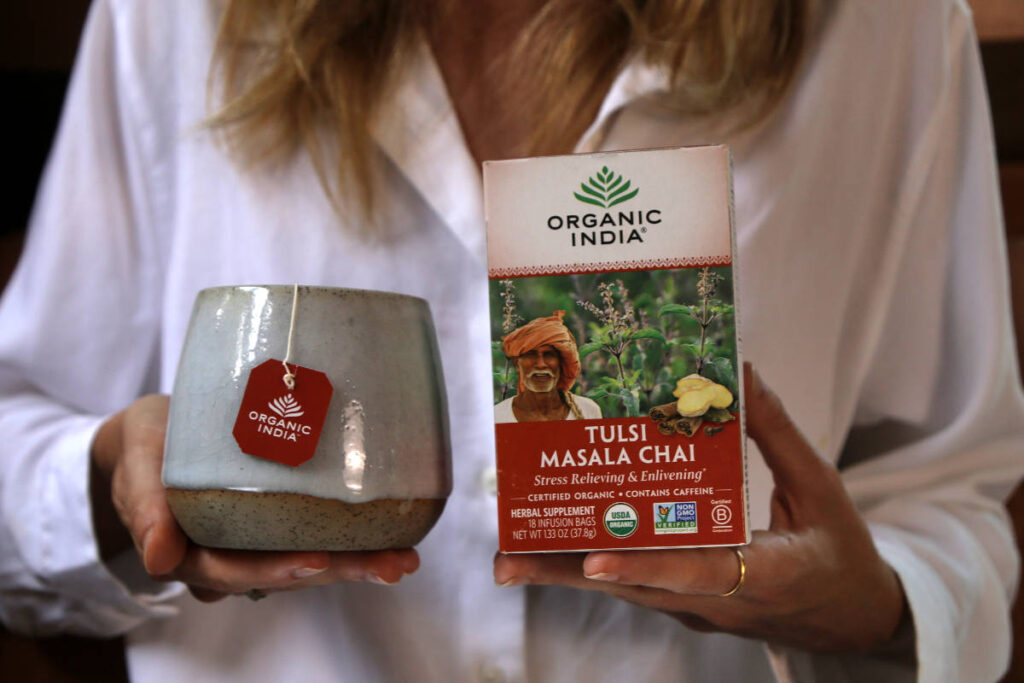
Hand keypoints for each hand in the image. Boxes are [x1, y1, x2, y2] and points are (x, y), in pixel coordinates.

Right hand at [91, 394, 418, 601]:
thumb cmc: (147, 447)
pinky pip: (316, 540)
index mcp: (189, 554)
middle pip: (284, 574)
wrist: (155, 437)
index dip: (274, 569)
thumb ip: (144, 504)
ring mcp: (255, 546)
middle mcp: (227, 559)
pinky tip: (394, 540)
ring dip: (356, 564)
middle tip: (389, 566)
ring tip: (403, 558)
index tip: (316, 562)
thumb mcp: (137, 462)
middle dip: (339, 572)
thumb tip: (158, 557)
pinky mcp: (277, 527)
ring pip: (308, 564)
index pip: (232, 571)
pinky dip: (353, 543)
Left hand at [493, 364, 906, 652]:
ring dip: (567, 574)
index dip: (645, 565)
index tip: (593, 559)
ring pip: (625, 591)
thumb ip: (775, 430)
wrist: (851, 620)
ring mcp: (699, 611)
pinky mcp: (687, 607)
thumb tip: (740, 370)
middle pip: (635, 587)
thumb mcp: (820, 486)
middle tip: (506, 559)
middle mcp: (720, 601)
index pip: (698, 573)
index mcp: (765, 573)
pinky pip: (636, 586)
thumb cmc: (840, 551)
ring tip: (509, 556)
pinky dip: (595, 566)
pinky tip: (555, 548)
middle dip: (568, 573)